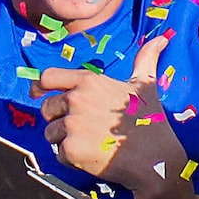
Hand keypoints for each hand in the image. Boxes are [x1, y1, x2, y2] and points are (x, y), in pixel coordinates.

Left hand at [40, 36, 187, 192]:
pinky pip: (58, 154)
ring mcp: (72, 125)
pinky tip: (93, 157)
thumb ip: (145, 60)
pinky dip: (72, 159)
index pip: (48, 77)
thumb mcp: (145, 85)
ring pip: (51, 134)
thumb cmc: (150, 120)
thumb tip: (161, 40)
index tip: (37, 94)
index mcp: (89, 81)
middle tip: (84, 129)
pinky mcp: (70, 149)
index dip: (38, 86)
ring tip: (91, 143)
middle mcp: (76, 99)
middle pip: (47, 109)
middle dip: (59, 119)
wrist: (154, 159)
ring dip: (65, 140)